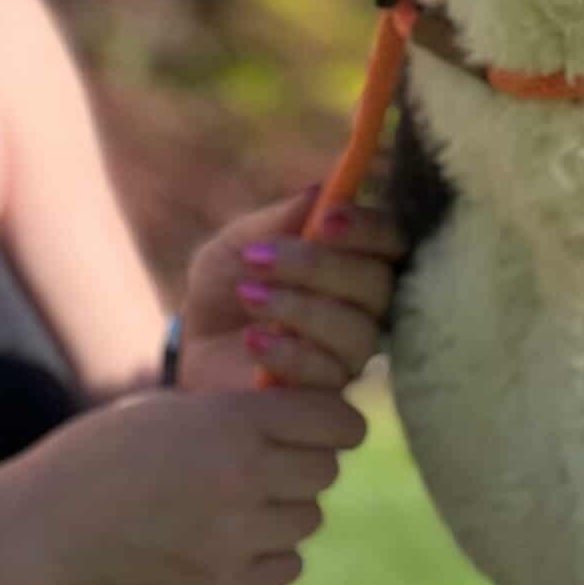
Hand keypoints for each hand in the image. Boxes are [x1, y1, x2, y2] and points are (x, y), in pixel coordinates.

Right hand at [11, 387, 366, 584]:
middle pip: (326, 471)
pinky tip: (226, 544)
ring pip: (308, 518)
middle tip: (266, 468)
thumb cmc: (106, 459)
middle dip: (303, 465)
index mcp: (235, 422)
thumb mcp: (176, 412)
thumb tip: (318, 417)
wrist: (38, 534)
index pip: (336, 421)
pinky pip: (287, 565)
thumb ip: (246, 414)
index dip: (339, 424)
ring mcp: (235, 537)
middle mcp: (244, 476)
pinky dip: (268, 556)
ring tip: (230, 508)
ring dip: (282, 511)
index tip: (333, 430)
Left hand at [178, 188, 404, 390]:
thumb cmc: (225, 287)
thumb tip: (323, 190)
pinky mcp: (331, 394)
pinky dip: (289, 353)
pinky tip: (253, 340)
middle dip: (319, 266)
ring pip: (358, 331)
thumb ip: (279, 219)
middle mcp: (369, 306)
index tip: (326, 220)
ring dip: (300, 308)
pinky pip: (329, 374)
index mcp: (358, 259)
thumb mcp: (237, 244)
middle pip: (378, 284)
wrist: (191, 349)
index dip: (368, 228)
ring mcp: (353, 353)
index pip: (392, 240)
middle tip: (260, 258)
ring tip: (248, 295)